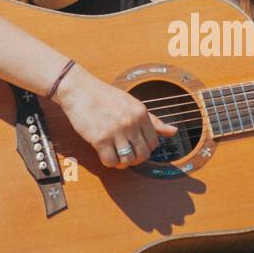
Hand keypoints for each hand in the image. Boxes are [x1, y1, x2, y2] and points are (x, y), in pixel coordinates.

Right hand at [53, 65, 178, 169]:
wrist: (79, 89)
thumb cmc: (105, 96)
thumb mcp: (133, 104)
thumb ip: (153, 120)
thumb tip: (174, 131)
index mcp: (141, 113)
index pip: (153, 143)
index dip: (145, 149)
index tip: (135, 146)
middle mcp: (131, 122)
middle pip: (143, 155)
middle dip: (135, 159)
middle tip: (126, 154)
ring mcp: (116, 131)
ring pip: (128, 160)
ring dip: (122, 162)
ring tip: (116, 155)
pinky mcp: (100, 138)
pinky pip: (110, 161)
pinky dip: (109, 162)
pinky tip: (104, 153)